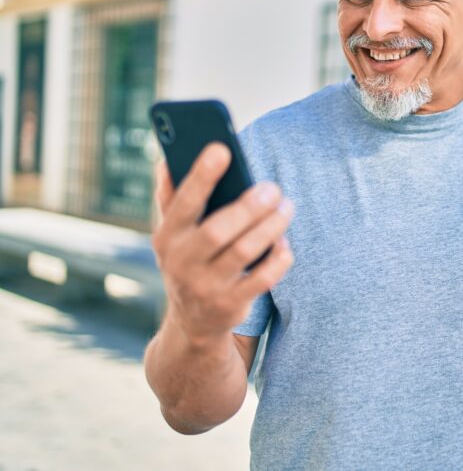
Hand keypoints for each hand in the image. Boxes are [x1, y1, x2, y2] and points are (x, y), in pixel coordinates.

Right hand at [152, 142, 293, 345]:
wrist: (192, 322)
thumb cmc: (188, 259)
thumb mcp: (171, 234)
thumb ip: (170, 197)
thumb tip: (166, 159)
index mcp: (167, 236)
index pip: (183, 202)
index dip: (201, 176)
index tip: (222, 149)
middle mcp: (182, 262)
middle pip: (218, 230)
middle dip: (249, 206)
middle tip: (273, 188)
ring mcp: (206, 286)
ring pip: (244, 252)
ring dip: (270, 226)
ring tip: (287, 206)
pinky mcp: (231, 304)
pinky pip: (262, 280)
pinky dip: (278, 258)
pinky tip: (285, 242)